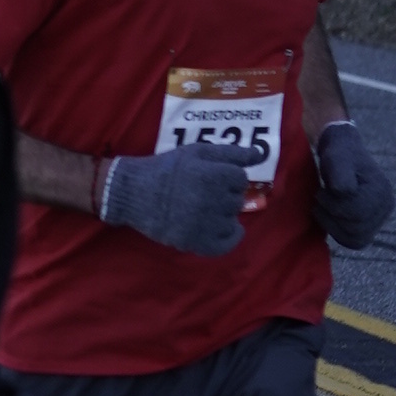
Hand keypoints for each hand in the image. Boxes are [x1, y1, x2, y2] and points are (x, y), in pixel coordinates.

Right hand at [97, 149, 254, 252]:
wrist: (134, 192)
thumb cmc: (167, 168)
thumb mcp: (198, 151)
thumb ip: (232, 153)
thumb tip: (261, 155)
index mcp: (215, 175)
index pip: (240, 178)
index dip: (228, 176)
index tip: (211, 176)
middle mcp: (213, 200)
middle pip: (237, 199)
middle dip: (224, 195)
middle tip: (202, 192)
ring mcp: (206, 224)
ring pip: (232, 220)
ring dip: (222, 215)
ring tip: (202, 208)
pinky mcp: (197, 242)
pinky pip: (227, 244)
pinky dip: (228, 237)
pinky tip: (218, 228)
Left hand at [313, 119, 395, 247]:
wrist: (343, 154)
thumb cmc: (338, 155)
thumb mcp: (335, 157)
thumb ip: (340, 172)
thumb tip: (344, 191)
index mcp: (382, 191)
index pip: (357, 213)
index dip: (334, 206)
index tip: (322, 190)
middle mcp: (386, 207)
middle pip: (356, 229)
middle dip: (332, 215)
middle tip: (321, 197)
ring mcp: (380, 219)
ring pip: (355, 240)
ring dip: (333, 225)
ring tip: (323, 207)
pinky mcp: (369, 227)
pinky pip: (354, 242)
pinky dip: (337, 233)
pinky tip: (328, 217)